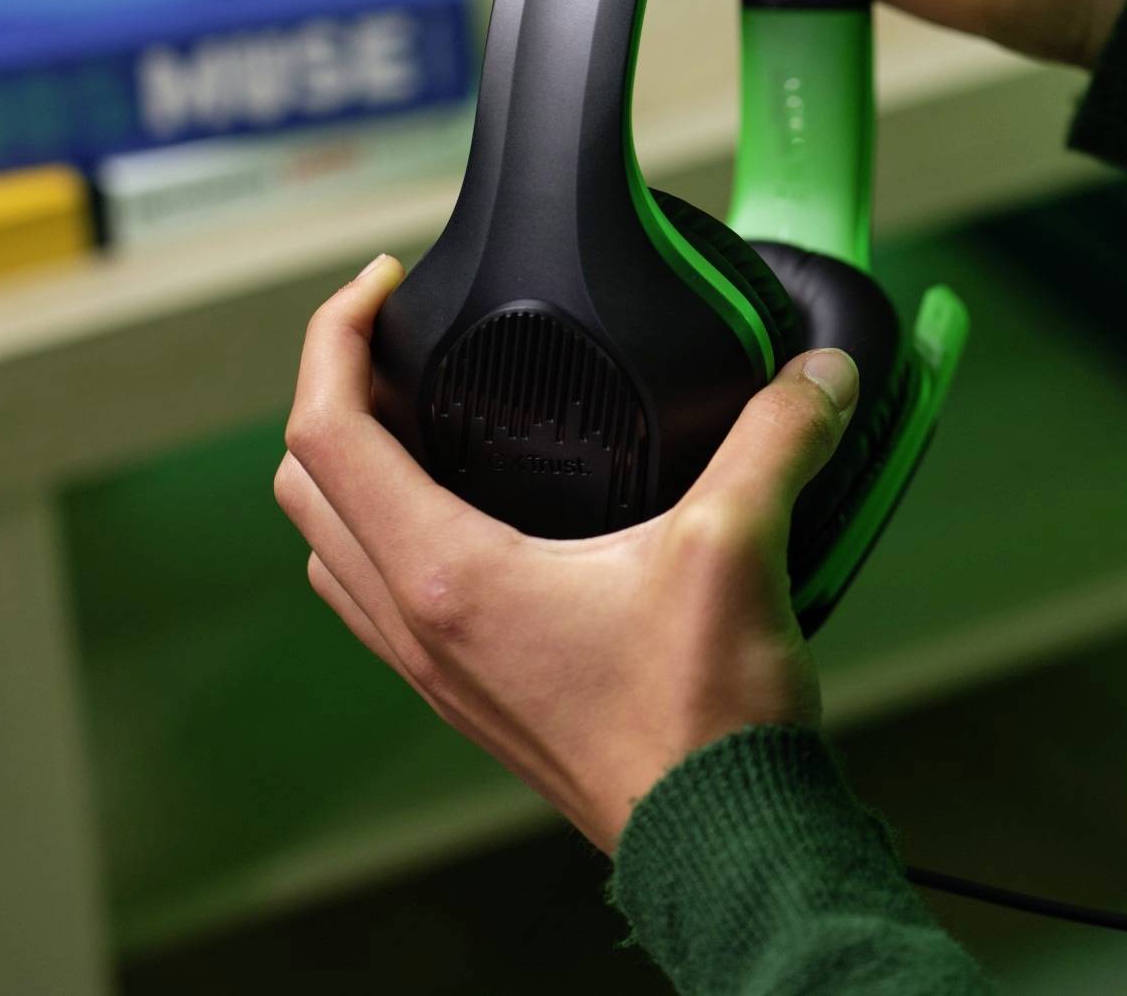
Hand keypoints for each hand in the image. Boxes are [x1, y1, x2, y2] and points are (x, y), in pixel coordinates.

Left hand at [274, 254, 860, 854]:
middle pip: (306, 486)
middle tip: (403, 338)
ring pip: (332, 549)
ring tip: (418, 413)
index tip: (383, 286)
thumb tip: (820, 373)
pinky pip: (378, 600)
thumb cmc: (702, 720)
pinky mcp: (472, 695)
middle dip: (334, 392)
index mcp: (448, 575)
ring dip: (349, 471)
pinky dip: (387, 535)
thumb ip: (777, 437)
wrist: (718, 839)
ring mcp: (437, 669)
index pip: (327, 433)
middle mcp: (419, 624)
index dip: (335, 337)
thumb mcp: (740, 546)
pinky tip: (468, 511)